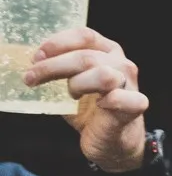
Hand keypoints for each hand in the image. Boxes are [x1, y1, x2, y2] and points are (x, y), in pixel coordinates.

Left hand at [22, 28, 146, 171]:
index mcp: (107, 52)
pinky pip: (120, 99)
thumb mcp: (72, 82)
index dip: (58, 43)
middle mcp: (121, 64)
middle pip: (87, 56)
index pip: (84, 36)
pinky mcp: (134, 105)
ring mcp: (130, 84)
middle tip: (32, 78)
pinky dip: (107, 102)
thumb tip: (32, 61)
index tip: (37, 56)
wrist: (113, 140)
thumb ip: (60, 69)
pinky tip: (99, 106)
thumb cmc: (91, 110)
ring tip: (70, 95)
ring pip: (103, 74)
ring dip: (78, 84)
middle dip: (53, 67)